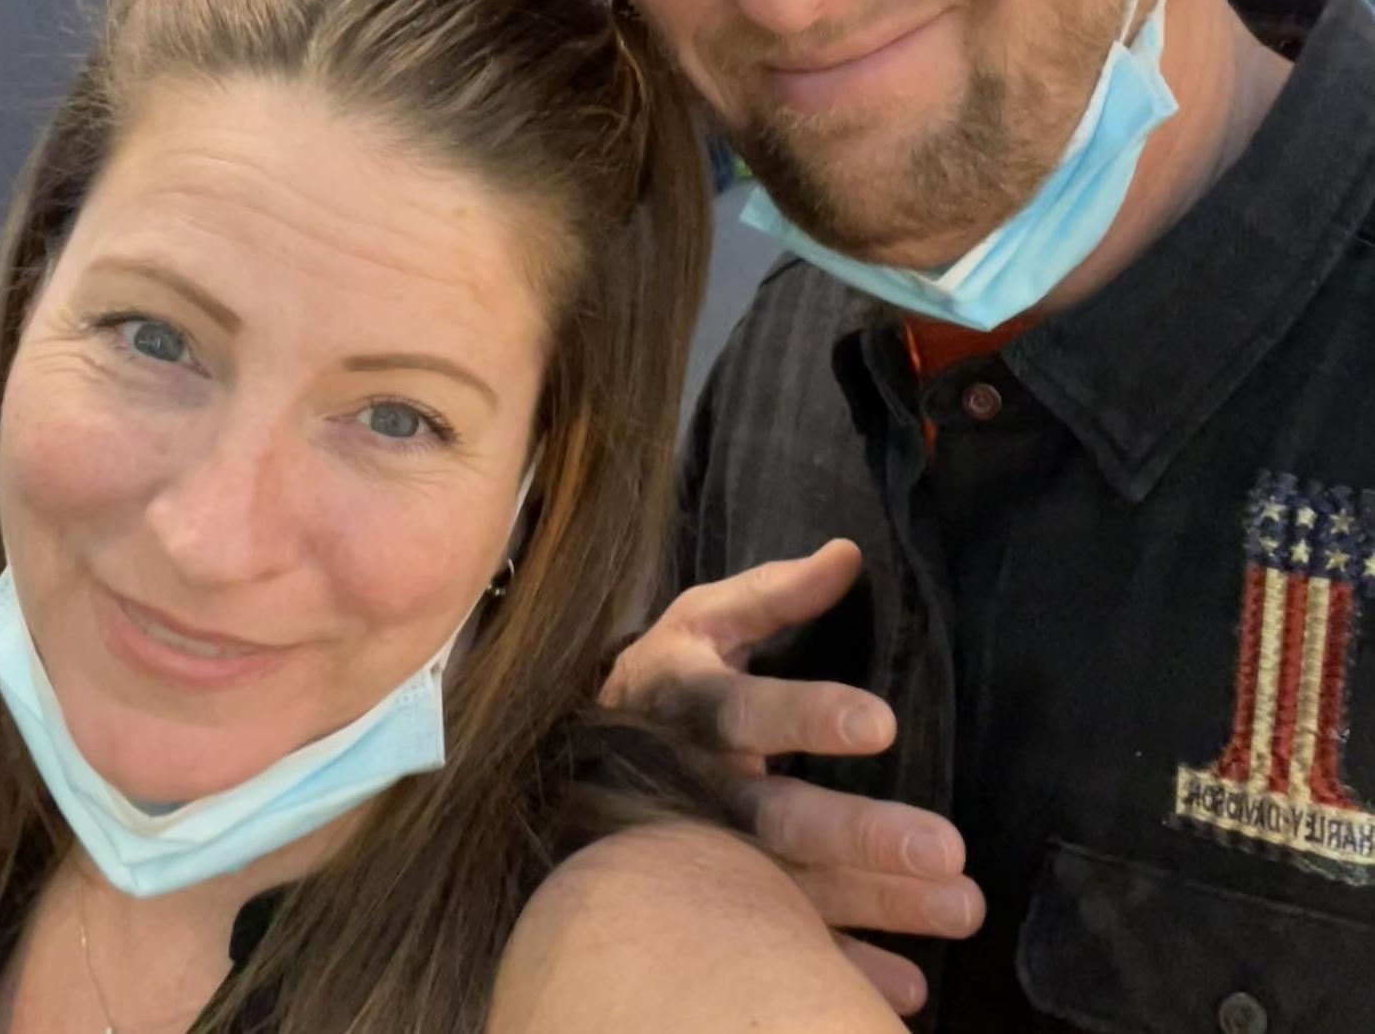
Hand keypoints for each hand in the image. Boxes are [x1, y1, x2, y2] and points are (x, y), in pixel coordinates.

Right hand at [602, 539, 984, 1015]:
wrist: (583, 760)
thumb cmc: (668, 677)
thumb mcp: (704, 619)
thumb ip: (773, 594)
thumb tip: (848, 554)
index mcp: (688, 702)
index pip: (747, 709)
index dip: (808, 716)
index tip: (881, 724)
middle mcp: (693, 783)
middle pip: (772, 815)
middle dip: (857, 833)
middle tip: (946, 851)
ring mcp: (701, 851)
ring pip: (786, 882)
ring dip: (872, 901)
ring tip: (959, 906)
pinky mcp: (714, 900)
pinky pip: (774, 937)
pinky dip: (839, 963)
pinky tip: (907, 987)